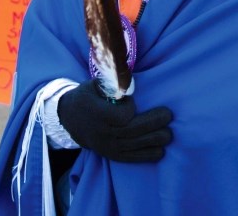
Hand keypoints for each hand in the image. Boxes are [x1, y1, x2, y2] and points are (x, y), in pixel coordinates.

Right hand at [58, 80, 172, 161]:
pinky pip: (130, 158)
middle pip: (131, 131)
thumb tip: (129, 80)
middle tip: (168, 115)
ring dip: (153, 140)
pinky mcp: (111, 155)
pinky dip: (146, 155)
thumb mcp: (93, 84)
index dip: (130, 108)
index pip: (119, 116)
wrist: (69, 118)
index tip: (131, 99)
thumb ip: (111, 83)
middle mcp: (102, 133)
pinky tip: (161, 151)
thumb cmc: (86, 96)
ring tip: (169, 134)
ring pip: (133, 146)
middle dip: (152, 123)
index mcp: (96, 114)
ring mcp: (106, 146)